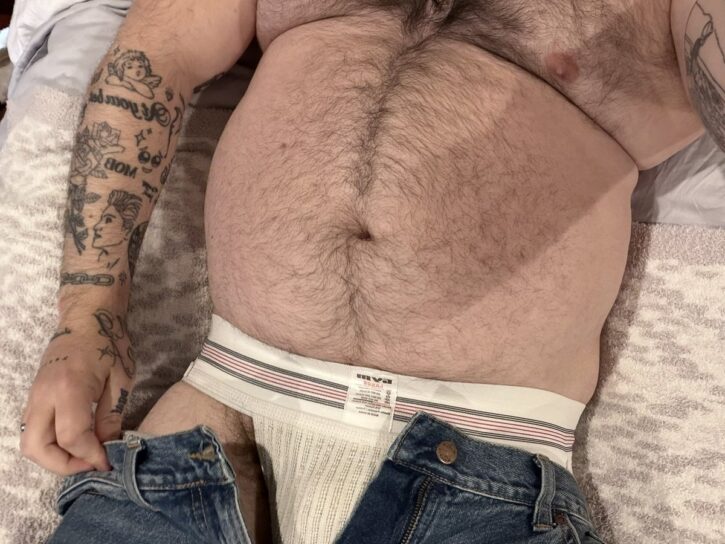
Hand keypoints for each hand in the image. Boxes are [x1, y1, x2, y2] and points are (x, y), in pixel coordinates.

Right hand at [19, 311, 136, 475]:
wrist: (87, 317)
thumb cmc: (109, 344)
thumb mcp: (121, 380)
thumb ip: (111, 417)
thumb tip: (107, 449)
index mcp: (68, 388)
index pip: (71, 438)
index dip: (90, 456)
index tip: (109, 462)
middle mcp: (43, 395)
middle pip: (37, 448)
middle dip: (64, 465)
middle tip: (92, 463)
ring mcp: (34, 396)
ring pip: (29, 443)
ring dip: (53, 458)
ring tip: (84, 455)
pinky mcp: (34, 397)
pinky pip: (33, 431)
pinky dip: (49, 445)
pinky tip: (75, 442)